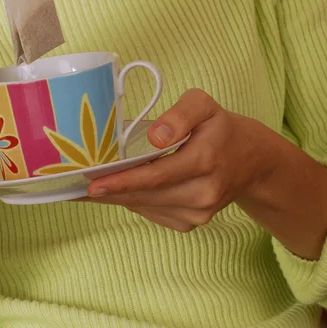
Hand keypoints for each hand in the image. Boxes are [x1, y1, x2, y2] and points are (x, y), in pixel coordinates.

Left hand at [85, 89, 271, 231]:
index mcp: (204, 161)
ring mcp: (199, 212)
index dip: (121, 181)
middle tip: (74, 186)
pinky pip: (154, 213)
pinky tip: (120, 192)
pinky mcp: (194, 222)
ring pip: (146, 207)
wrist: (252, 161)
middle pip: (145, 196)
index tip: (91, 185)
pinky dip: (134, 203)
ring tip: (89, 189)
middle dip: (108, 191)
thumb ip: (181, 114)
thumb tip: (155, 138)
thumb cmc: (221, 127)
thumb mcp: (205, 105)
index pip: (155, 175)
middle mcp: (203, 193)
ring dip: (117, 198)